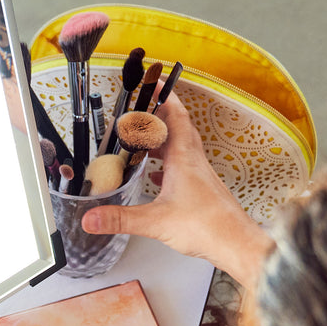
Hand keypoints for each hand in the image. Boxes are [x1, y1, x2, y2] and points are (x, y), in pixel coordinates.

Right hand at [80, 96, 272, 288]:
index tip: (153, 82)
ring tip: (145, 140)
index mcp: (183, 159)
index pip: (175, 116)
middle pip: (179, 127)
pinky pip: (184, 167)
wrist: (236, 243)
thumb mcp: (155, 222)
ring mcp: (200, 175)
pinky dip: (169, 164)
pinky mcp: (202, 189)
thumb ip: (120, 219)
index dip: (164, 96)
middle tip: (144, 108)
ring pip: (182, 147)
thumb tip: (90, 218)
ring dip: (164, 139)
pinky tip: (158, 177)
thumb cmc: (207, 227)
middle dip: (161, 114)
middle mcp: (194, 162)